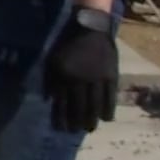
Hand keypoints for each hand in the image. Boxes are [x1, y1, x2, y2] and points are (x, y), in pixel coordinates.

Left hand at [43, 9, 117, 132]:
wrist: (89, 27)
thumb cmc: (67, 43)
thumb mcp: (52, 60)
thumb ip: (49, 80)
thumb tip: (49, 100)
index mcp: (63, 75)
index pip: (61, 102)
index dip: (60, 117)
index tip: (59, 129)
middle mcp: (80, 79)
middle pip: (78, 106)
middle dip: (75, 122)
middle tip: (75, 132)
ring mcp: (97, 78)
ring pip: (95, 104)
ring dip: (92, 119)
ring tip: (90, 129)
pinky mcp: (111, 75)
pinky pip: (110, 96)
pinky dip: (109, 109)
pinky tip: (107, 118)